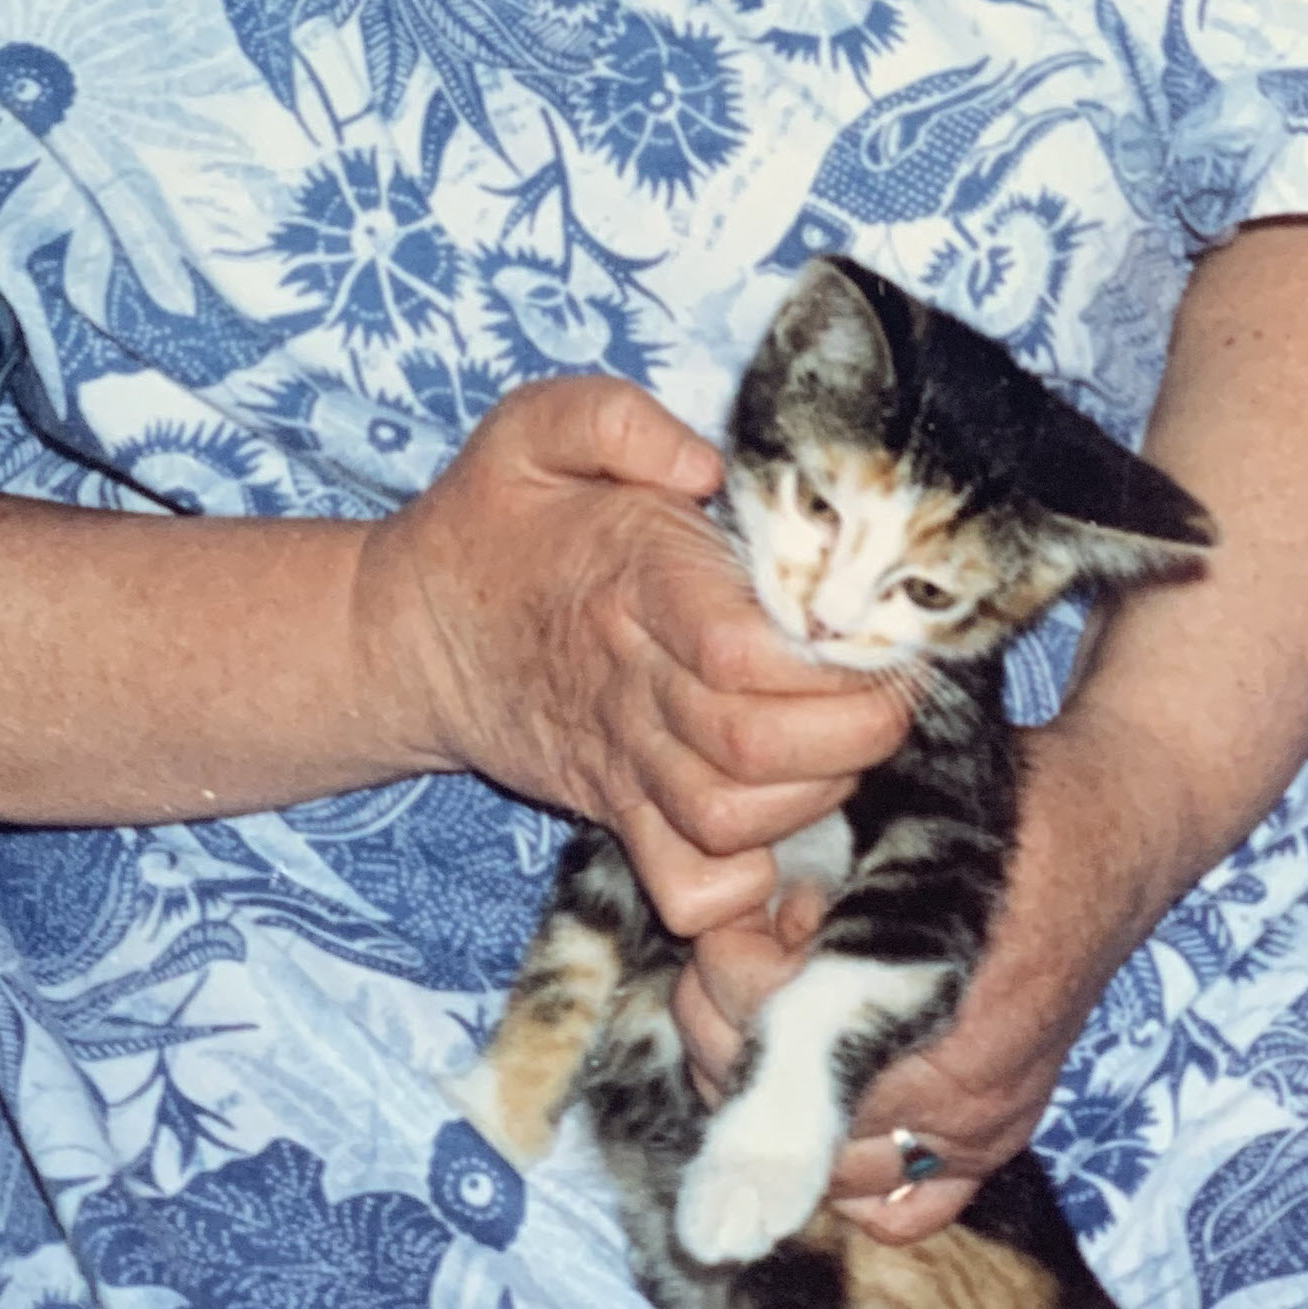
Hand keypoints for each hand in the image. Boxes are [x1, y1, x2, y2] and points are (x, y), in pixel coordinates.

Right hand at [354, 376, 908, 936]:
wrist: (415, 630)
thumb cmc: (498, 519)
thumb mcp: (535, 429)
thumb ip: (614, 421)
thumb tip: (704, 464)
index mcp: (630, 582)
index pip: (739, 649)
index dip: (826, 658)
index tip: (877, 633)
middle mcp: (629, 682)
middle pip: (754, 745)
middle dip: (852, 731)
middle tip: (892, 692)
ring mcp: (621, 758)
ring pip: (732, 820)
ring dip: (814, 795)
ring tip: (845, 743)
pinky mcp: (616, 810)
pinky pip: (686, 886)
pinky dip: (746, 883)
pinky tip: (784, 827)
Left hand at [676, 708, 1198, 1242]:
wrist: (1113, 830)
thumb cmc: (1001, 805)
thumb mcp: (900, 809)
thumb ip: (811, 859)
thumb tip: (724, 889)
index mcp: (927, 994)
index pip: (770, 1028)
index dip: (729, 962)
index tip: (746, 910)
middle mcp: (957, 1094)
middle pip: (778, 1113)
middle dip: (731, 1026)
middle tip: (750, 955)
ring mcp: (979, 1131)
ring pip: (820, 1172)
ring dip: (770, 1092)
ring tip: (778, 1009)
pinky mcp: (993, 1140)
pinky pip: (899, 1210)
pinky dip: (845, 1171)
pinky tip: (827, 1093)